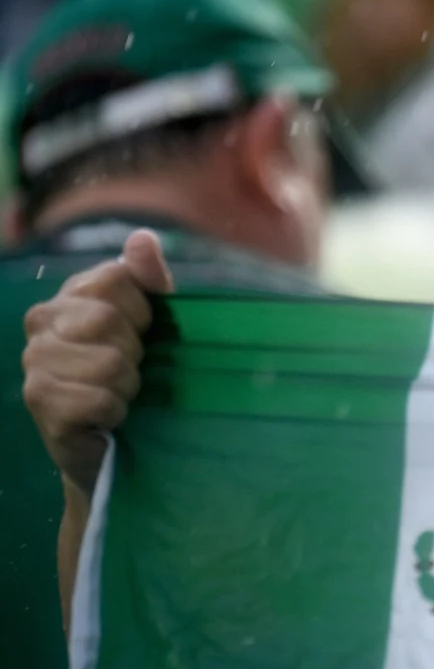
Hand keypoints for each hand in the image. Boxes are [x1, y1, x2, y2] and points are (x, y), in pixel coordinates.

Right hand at [22, 230, 173, 496]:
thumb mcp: (154, 321)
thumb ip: (150, 278)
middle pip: (109, 319)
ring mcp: (34, 361)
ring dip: (126, 385)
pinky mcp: (39, 401)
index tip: (141, 333)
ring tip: (118, 392)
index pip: (116, 277)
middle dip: (134, 352)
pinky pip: (98, 400)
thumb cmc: (135, 371)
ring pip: (108, 363)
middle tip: (128, 368)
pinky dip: (115, 410)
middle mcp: (42, 321)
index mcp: (71, 294)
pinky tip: (107, 415)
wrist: (115, 440)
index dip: (142, 311)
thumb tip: (144, 238)